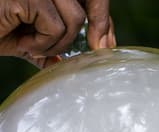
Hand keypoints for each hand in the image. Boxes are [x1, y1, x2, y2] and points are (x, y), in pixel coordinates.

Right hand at [0, 0, 115, 66]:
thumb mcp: (25, 39)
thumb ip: (48, 44)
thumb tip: (67, 61)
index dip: (102, 16)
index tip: (106, 42)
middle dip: (101, 24)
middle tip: (100, 48)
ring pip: (74, 18)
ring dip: (58, 42)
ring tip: (34, 46)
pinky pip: (56, 27)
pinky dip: (44, 43)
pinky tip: (24, 43)